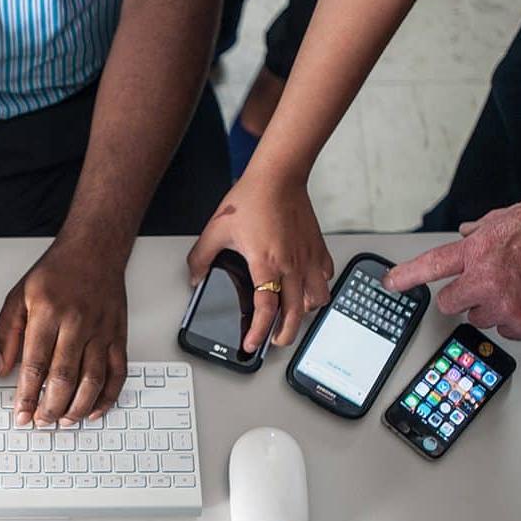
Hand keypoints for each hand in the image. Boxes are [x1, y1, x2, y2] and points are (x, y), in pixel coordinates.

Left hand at [0, 245, 126, 425]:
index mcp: (48, 313)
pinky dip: (108, 396)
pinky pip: (117, 373)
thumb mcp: (20, 295)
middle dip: (51, 407)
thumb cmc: (56, 273)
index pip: (35, 364)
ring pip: (92, 380)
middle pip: (64, 377)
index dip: (28, 395)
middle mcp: (77, 324)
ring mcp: (101, 331)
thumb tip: (2, 368)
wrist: (94, 251)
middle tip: (41, 423)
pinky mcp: (118, 336)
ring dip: (78, 407)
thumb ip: (6, 332)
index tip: (21, 415)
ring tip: (63, 421)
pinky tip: (95, 409)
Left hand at [187, 176, 331, 352]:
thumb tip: (195, 277)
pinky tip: (307, 288)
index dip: (258, 333)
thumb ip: (201, 258)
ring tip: (291, 316)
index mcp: (266, 263)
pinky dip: (317, 289)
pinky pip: (325, 279)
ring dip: (304, 313)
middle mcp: (291, 265)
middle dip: (284, 335)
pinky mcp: (318, 248)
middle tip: (273, 341)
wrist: (278, 177)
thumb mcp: (216, 229)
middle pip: (295, 314)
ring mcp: (308, 258)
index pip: (266, 310)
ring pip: (316, 300)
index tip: (251, 344)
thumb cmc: (252, 198)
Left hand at [384, 198, 520, 339]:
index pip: (431, 264)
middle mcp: (488, 279)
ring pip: (478, 317)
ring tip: (520, 289)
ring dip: (489, 307)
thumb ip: (489, 225)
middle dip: (461, 295)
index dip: (405, 275)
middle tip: (482, 286)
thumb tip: (468, 232)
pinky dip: (515, 320)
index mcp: (483, 247)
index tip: (390, 283)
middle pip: (450, 301)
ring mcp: (506, 306)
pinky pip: (506, 330)